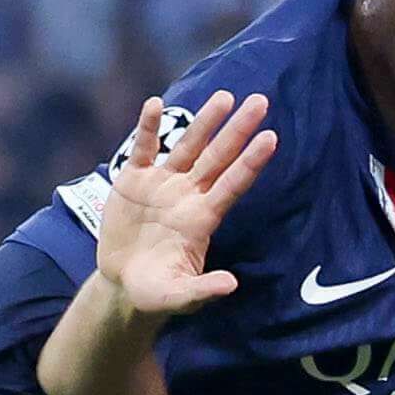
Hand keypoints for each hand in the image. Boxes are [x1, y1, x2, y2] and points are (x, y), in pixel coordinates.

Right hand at [90, 92, 277, 318]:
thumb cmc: (156, 292)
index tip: (271, 138)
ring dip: (205, 122)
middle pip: (218, 157)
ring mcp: (162, 184)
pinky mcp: (133, 181)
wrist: (123, 284)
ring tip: (224, 97)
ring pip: (187, 146)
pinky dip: (148, 127)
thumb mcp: (179, 296)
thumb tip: (232, 285)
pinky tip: (155, 104)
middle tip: (260, 101)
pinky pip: (144, 148)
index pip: (232, 184)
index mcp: (202, 219)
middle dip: (238, 130)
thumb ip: (203, 290)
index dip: (251, 162)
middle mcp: (188, 195)